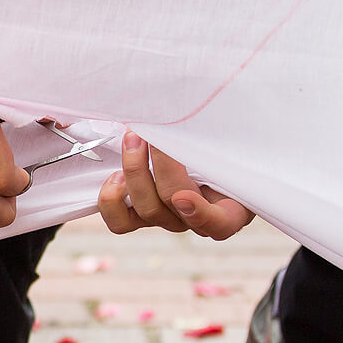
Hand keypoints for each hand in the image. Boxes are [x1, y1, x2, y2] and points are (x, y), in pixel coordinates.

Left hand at [97, 130, 253, 240]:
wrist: (196, 149)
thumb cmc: (222, 144)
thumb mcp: (230, 141)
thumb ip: (218, 139)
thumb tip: (200, 115)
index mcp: (229, 208)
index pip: (221, 226)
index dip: (201, 215)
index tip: (183, 196)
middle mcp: (196, 218)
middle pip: (174, 203)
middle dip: (160, 165)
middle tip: (152, 134)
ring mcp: (167, 218)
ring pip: (146, 210)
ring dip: (135, 172)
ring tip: (132, 140)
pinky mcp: (140, 216)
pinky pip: (120, 223)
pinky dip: (113, 201)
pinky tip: (116, 175)